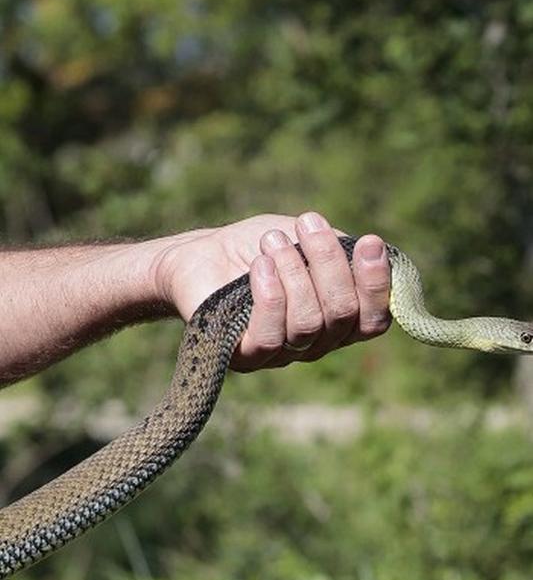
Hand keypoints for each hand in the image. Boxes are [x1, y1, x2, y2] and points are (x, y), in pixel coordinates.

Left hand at [154, 212, 390, 370]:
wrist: (201, 255)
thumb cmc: (259, 246)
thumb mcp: (307, 239)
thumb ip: (342, 251)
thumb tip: (374, 256)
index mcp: (337, 320)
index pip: (373, 319)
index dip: (376, 283)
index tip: (369, 242)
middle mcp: (316, 343)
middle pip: (342, 315)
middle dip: (328, 263)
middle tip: (307, 223)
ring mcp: (283, 354)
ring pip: (308, 323)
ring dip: (294, 273)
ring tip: (272, 240)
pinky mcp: (247, 357)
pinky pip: (270, 336)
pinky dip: (270, 295)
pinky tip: (260, 266)